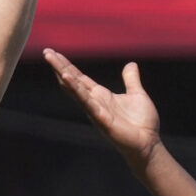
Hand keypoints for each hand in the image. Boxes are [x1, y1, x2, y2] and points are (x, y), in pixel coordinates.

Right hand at [44, 51, 162, 168]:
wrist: (148, 143)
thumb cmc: (142, 123)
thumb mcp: (137, 94)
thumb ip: (131, 80)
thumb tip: (131, 64)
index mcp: (101, 95)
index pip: (79, 78)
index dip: (67, 65)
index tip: (54, 53)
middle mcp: (94, 102)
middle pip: (72, 81)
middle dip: (59, 66)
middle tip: (46, 52)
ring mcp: (95, 110)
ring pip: (74, 89)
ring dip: (62, 73)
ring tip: (51, 59)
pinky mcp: (101, 119)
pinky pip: (86, 101)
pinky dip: (76, 89)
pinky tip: (66, 78)